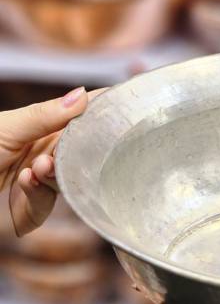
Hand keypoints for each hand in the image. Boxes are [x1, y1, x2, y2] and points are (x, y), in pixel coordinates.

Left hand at [0, 87, 96, 235]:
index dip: (99, 111)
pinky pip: (48, 204)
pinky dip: (38, 194)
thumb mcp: (9, 127)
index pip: (78, 116)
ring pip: (66, 181)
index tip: (123, 105)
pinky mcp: (28, 209)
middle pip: (79, 153)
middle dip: (75, 152)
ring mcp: (36, 181)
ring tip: (35, 169)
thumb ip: (48, 115)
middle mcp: (42, 152)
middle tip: (64, 150)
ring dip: (53, 175)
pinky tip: (25, 183)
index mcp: (40, 127)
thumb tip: (83, 94)